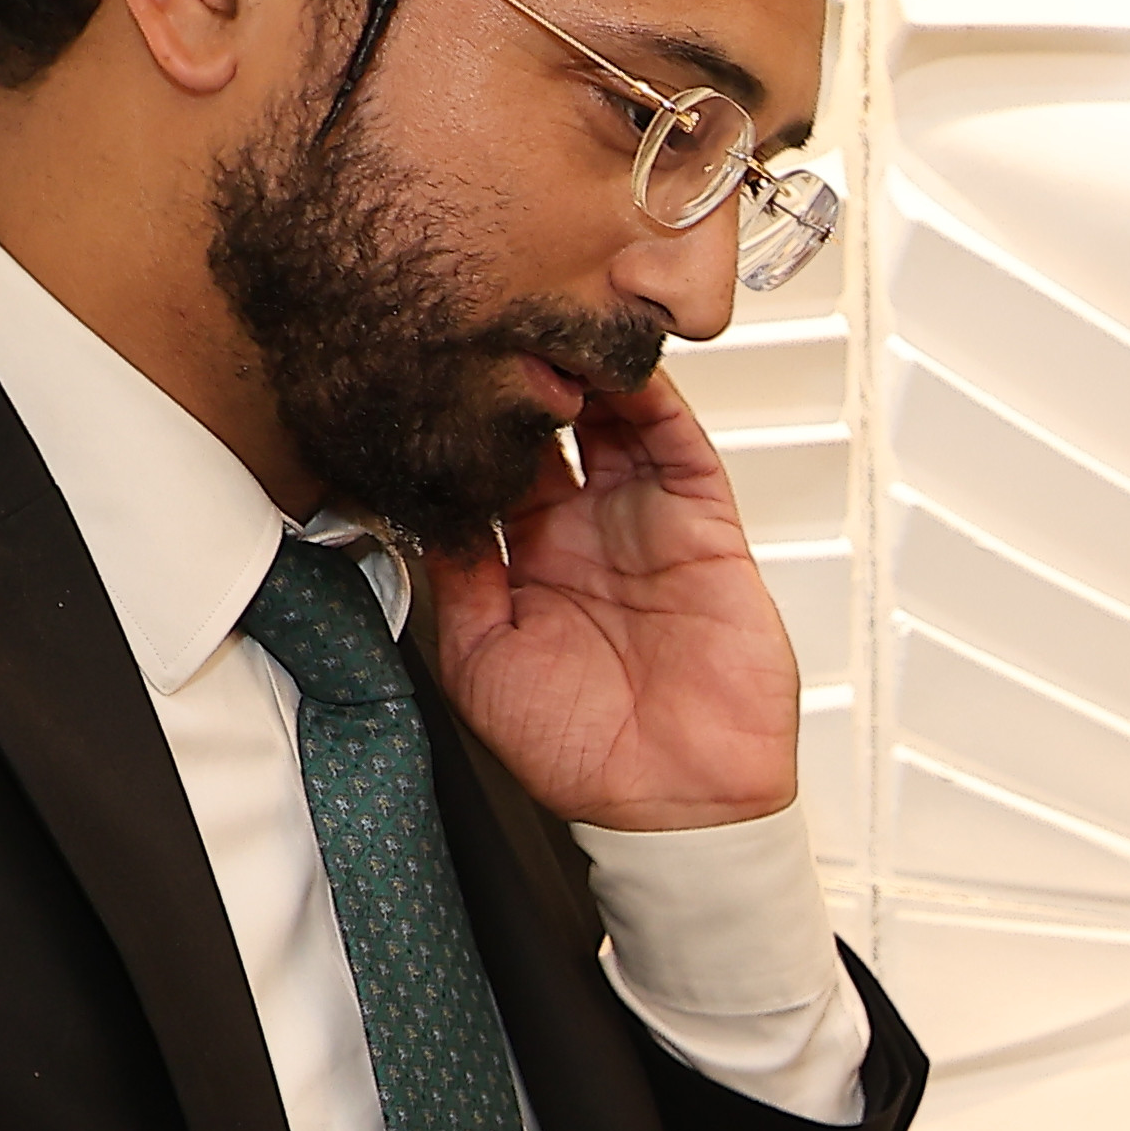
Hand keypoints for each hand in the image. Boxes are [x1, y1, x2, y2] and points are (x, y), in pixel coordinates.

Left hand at [420, 361, 801, 830]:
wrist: (674, 798)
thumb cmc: (580, 752)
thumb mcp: (476, 660)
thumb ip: (452, 576)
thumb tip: (425, 504)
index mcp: (527, 561)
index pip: (492, 464)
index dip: (469, 421)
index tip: (436, 374)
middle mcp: (585, 532)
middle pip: (553, 426)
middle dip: (524, 380)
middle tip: (492, 335)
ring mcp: (645, 524)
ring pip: (615, 421)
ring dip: (586, 375)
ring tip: (552, 332)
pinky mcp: (704, 527)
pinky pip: (681, 449)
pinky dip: (658, 402)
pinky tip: (624, 368)